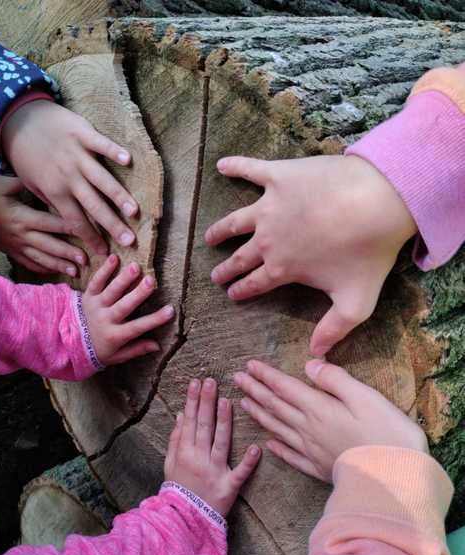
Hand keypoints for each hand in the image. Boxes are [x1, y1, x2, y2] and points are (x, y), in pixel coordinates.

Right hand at [0, 175, 84, 275]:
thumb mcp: (2, 184)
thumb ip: (23, 183)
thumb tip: (44, 178)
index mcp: (22, 217)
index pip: (50, 223)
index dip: (69, 227)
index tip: (86, 231)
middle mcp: (22, 235)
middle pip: (49, 245)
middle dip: (68, 253)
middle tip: (85, 259)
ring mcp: (18, 246)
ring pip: (42, 258)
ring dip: (59, 265)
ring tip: (75, 271)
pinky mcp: (13, 253)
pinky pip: (30, 263)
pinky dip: (44, 269)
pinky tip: (57, 272)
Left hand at [1, 100, 138, 254]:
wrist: (19, 118)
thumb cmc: (27, 155)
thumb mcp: (34, 184)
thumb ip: (53, 202)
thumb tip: (70, 223)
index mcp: (55, 191)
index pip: (77, 221)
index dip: (92, 238)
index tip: (105, 253)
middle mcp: (68, 175)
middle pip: (94, 206)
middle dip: (112, 225)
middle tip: (129, 241)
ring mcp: (77, 154)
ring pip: (101, 179)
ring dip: (118, 195)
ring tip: (134, 211)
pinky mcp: (82, 133)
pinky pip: (100, 143)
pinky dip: (113, 151)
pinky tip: (127, 160)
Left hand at [83, 254, 174, 365]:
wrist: (70, 343)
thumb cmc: (100, 350)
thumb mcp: (118, 355)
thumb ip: (137, 349)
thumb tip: (158, 345)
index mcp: (114, 335)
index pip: (137, 327)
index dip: (155, 319)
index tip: (171, 310)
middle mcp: (105, 320)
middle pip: (124, 306)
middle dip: (138, 293)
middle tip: (151, 281)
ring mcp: (95, 306)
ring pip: (111, 291)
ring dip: (123, 278)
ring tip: (135, 266)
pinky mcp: (87, 296)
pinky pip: (95, 282)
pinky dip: (104, 270)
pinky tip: (114, 258)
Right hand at [164, 378, 260, 514]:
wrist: (184, 520)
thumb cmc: (178, 489)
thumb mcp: (170, 464)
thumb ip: (175, 439)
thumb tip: (181, 415)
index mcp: (184, 452)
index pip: (190, 421)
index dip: (193, 401)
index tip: (196, 382)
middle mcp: (199, 459)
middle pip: (204, 426)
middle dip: (207, 403)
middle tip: (211, 382)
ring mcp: (215, 472)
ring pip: (220, 443)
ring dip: (223, 422)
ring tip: (226, 401)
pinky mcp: (229, 487)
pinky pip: (239, 474)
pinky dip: (248, 462)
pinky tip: (255, 448)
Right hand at [206, 154, 416, 356]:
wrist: (379, 200)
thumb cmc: (368, 253)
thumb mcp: (355, 302)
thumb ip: (333, 330)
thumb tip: (317, 355)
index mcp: (282, 268)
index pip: (255, 283)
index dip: (241, 291)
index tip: (231, 294)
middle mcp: (268, 239)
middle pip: (241, 257)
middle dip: (227, 268)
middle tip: (215, 274)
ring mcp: (270, 206)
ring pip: (236, 221)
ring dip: (221, 230)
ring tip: (210, 237)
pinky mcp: (280, 176)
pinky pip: (251, 170)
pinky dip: (235, 167)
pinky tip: (222, 165)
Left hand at [234, 359, 427, 482]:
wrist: (392, 478)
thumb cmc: (386, 433)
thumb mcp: (365, 396)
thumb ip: (335, 380)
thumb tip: (309, 365)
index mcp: (318, 407)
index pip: (284, 387)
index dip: (265, 375)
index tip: (248, 365)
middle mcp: (308, 428)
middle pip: (275, 406)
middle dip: (254, 390)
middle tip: (236, 379)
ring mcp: (311, 450)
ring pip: (277, 428)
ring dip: (259, 414)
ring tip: (244, 404)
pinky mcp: (318, 468)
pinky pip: (290, 456)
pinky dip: (277, 447)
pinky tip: (268, 444)